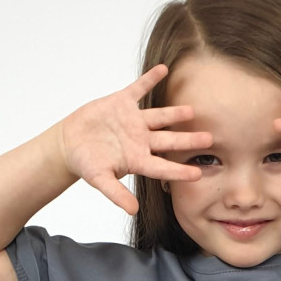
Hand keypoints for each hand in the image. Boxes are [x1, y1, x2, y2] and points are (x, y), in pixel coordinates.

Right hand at [56, 63, 212, 214]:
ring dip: (175, 113)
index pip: (163, 167)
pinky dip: (150, 79)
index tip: (198, 173)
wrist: (71, 143)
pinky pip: (138, 89)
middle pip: (169, 140)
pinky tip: (164, 69)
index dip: (180, 170)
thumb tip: (132, 210)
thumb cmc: (86, 164)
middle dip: (188, 140)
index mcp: (137, 160)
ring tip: (192, 110)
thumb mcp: (100, 180)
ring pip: (159, 116)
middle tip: (209, 139)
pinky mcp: (121, 103)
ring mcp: (133, 121)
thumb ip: (116, 194)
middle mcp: (140, 140)